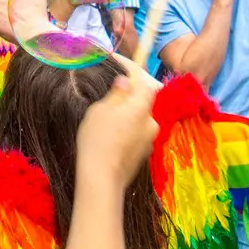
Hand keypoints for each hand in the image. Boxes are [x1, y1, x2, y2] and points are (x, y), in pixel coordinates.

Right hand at [75, 60, 160, 184]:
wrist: (101, 179)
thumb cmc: (97, 139)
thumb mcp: (100, 110)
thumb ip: (116, 94)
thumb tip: (125, 81)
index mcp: (142, 107)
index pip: (145, 84)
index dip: (135, 75)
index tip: (124, 69)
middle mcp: (151, 123)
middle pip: (142, 104)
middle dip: (128, 101)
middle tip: (108, 104)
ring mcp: (149, 141)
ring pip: (139, 121)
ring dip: (127, 119)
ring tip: (105, 125)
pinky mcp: (143, 156)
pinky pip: (136, 137)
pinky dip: (127, 134)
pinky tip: (110, 141)